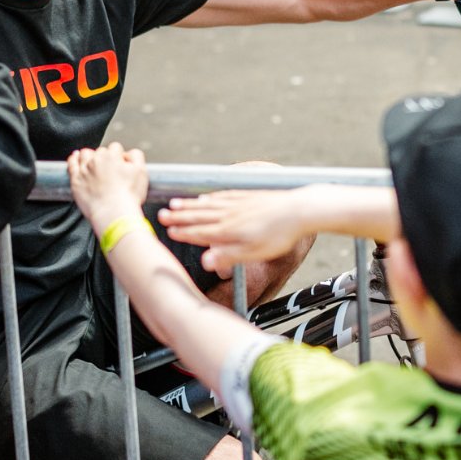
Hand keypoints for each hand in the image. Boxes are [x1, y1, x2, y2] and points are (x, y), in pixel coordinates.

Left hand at [67, 143, 148, 230]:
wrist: (114, 214)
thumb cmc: (128, 196)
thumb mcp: (141, 171)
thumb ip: (136, 156)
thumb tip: (128, 154)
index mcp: (112, 156)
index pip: (115, 148)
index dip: (119, 156)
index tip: (120, 164)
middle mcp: (96, 160)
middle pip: (100, 151)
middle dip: (105, 158)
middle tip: (110, 170)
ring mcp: (84, 170)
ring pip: (85, 154)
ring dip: (89, 156)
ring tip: (92, 162)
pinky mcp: (76, 180)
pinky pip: (71, 164)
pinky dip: (73, 159)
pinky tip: (75, 157)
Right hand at [158, 190, 304, 274]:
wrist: (299, 210)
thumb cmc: (279, 236)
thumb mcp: (255, 252)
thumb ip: (228, 256)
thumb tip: (205, 262)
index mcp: (229, 231)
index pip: (201, 232)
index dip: (184, 232)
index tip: (167, 232)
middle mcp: (229, 215)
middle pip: (199, 216)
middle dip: (179, 217)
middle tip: (161, 216)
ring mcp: (237, 204)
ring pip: (207, 205)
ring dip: (189, 206)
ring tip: (174, 204)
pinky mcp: (246, 196)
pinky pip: (221, 196)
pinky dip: (208, 198)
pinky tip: (203, 198)